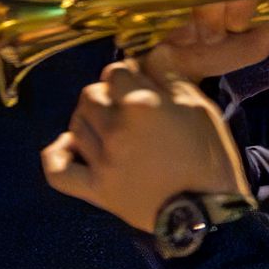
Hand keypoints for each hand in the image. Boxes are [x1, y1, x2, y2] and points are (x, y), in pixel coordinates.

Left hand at [43, 51, 249, 231]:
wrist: (209, 215)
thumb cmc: (210, 159)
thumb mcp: (201, 109)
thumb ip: (170, 78)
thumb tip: (152, 53)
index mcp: (142, 105)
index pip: (116, 71)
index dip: (129, 74)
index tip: (141, 84)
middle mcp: (116, 129)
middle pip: (89, 94)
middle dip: (106, 94)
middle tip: (126, 107)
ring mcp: (102, 161)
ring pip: (75, 124)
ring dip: (88, 119)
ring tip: (108, 127)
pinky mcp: (96, 190)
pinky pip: (58, 170)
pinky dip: (59, 155)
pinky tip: (72, 147)